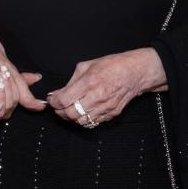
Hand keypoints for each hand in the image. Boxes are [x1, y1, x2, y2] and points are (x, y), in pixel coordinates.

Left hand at [47, 47, 166, 127]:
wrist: (135, 73)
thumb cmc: (111, 65)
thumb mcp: (86, 66)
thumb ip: (71, 81)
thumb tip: (58, 93)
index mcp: (89, 82)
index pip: (64, 100)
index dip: (53, 102)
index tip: (52, 99)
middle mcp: (97, 97)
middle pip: (70, 114)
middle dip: (60, 112)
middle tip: (58, 107)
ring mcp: (106, 107)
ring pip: (81, 121)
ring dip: (71, 117)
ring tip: (69, 109)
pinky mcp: (112, 114)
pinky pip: (93, 123)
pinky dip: (84, 119)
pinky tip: (82, 111)